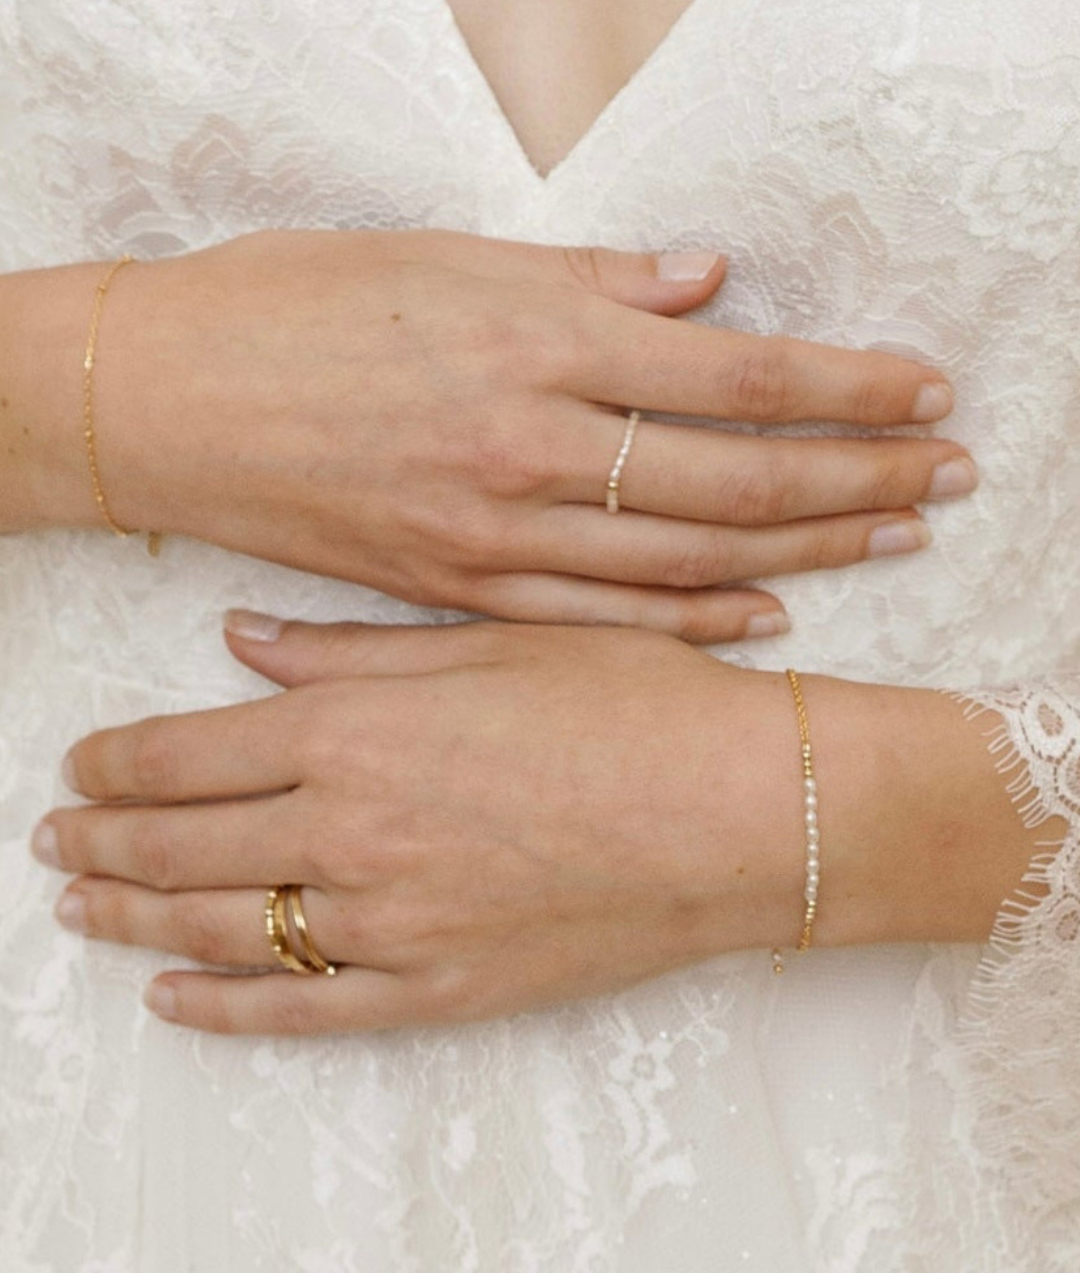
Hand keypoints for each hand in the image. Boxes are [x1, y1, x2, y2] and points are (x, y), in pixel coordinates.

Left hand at [34, 615, 1041, 1035]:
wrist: (742, 811)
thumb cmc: (633, 707)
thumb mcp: (491, 643)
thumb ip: (348, 653)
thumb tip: (239, 640)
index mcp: (354, 732)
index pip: (184, 756)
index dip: (114, 765)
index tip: (77, 767)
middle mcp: (349, 832)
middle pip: (179, 850)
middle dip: (100, 845)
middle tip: (55, 842)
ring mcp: (389, 924)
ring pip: (219, 934)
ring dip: (134, 923)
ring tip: (83, 913)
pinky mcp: (438, 991)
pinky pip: (302, 1014)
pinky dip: (223, 1010)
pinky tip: (174, 1002)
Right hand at [80, 230, 966, 639]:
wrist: (163, 407)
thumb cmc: (287, 309)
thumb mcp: (436, 259)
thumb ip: (583, 282)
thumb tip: (702, 283)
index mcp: (532, 347)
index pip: (734, 375)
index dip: (844, 386)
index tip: (925, 390)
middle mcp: (531, 449)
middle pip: (735, 479)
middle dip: (857, 475)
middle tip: (947, 477)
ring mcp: (495, 535)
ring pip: (685, 560)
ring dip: (802, 550)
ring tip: (889, 538)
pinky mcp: (456, 593)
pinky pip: (599, 618)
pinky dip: (690, 618)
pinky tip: (761, 614)